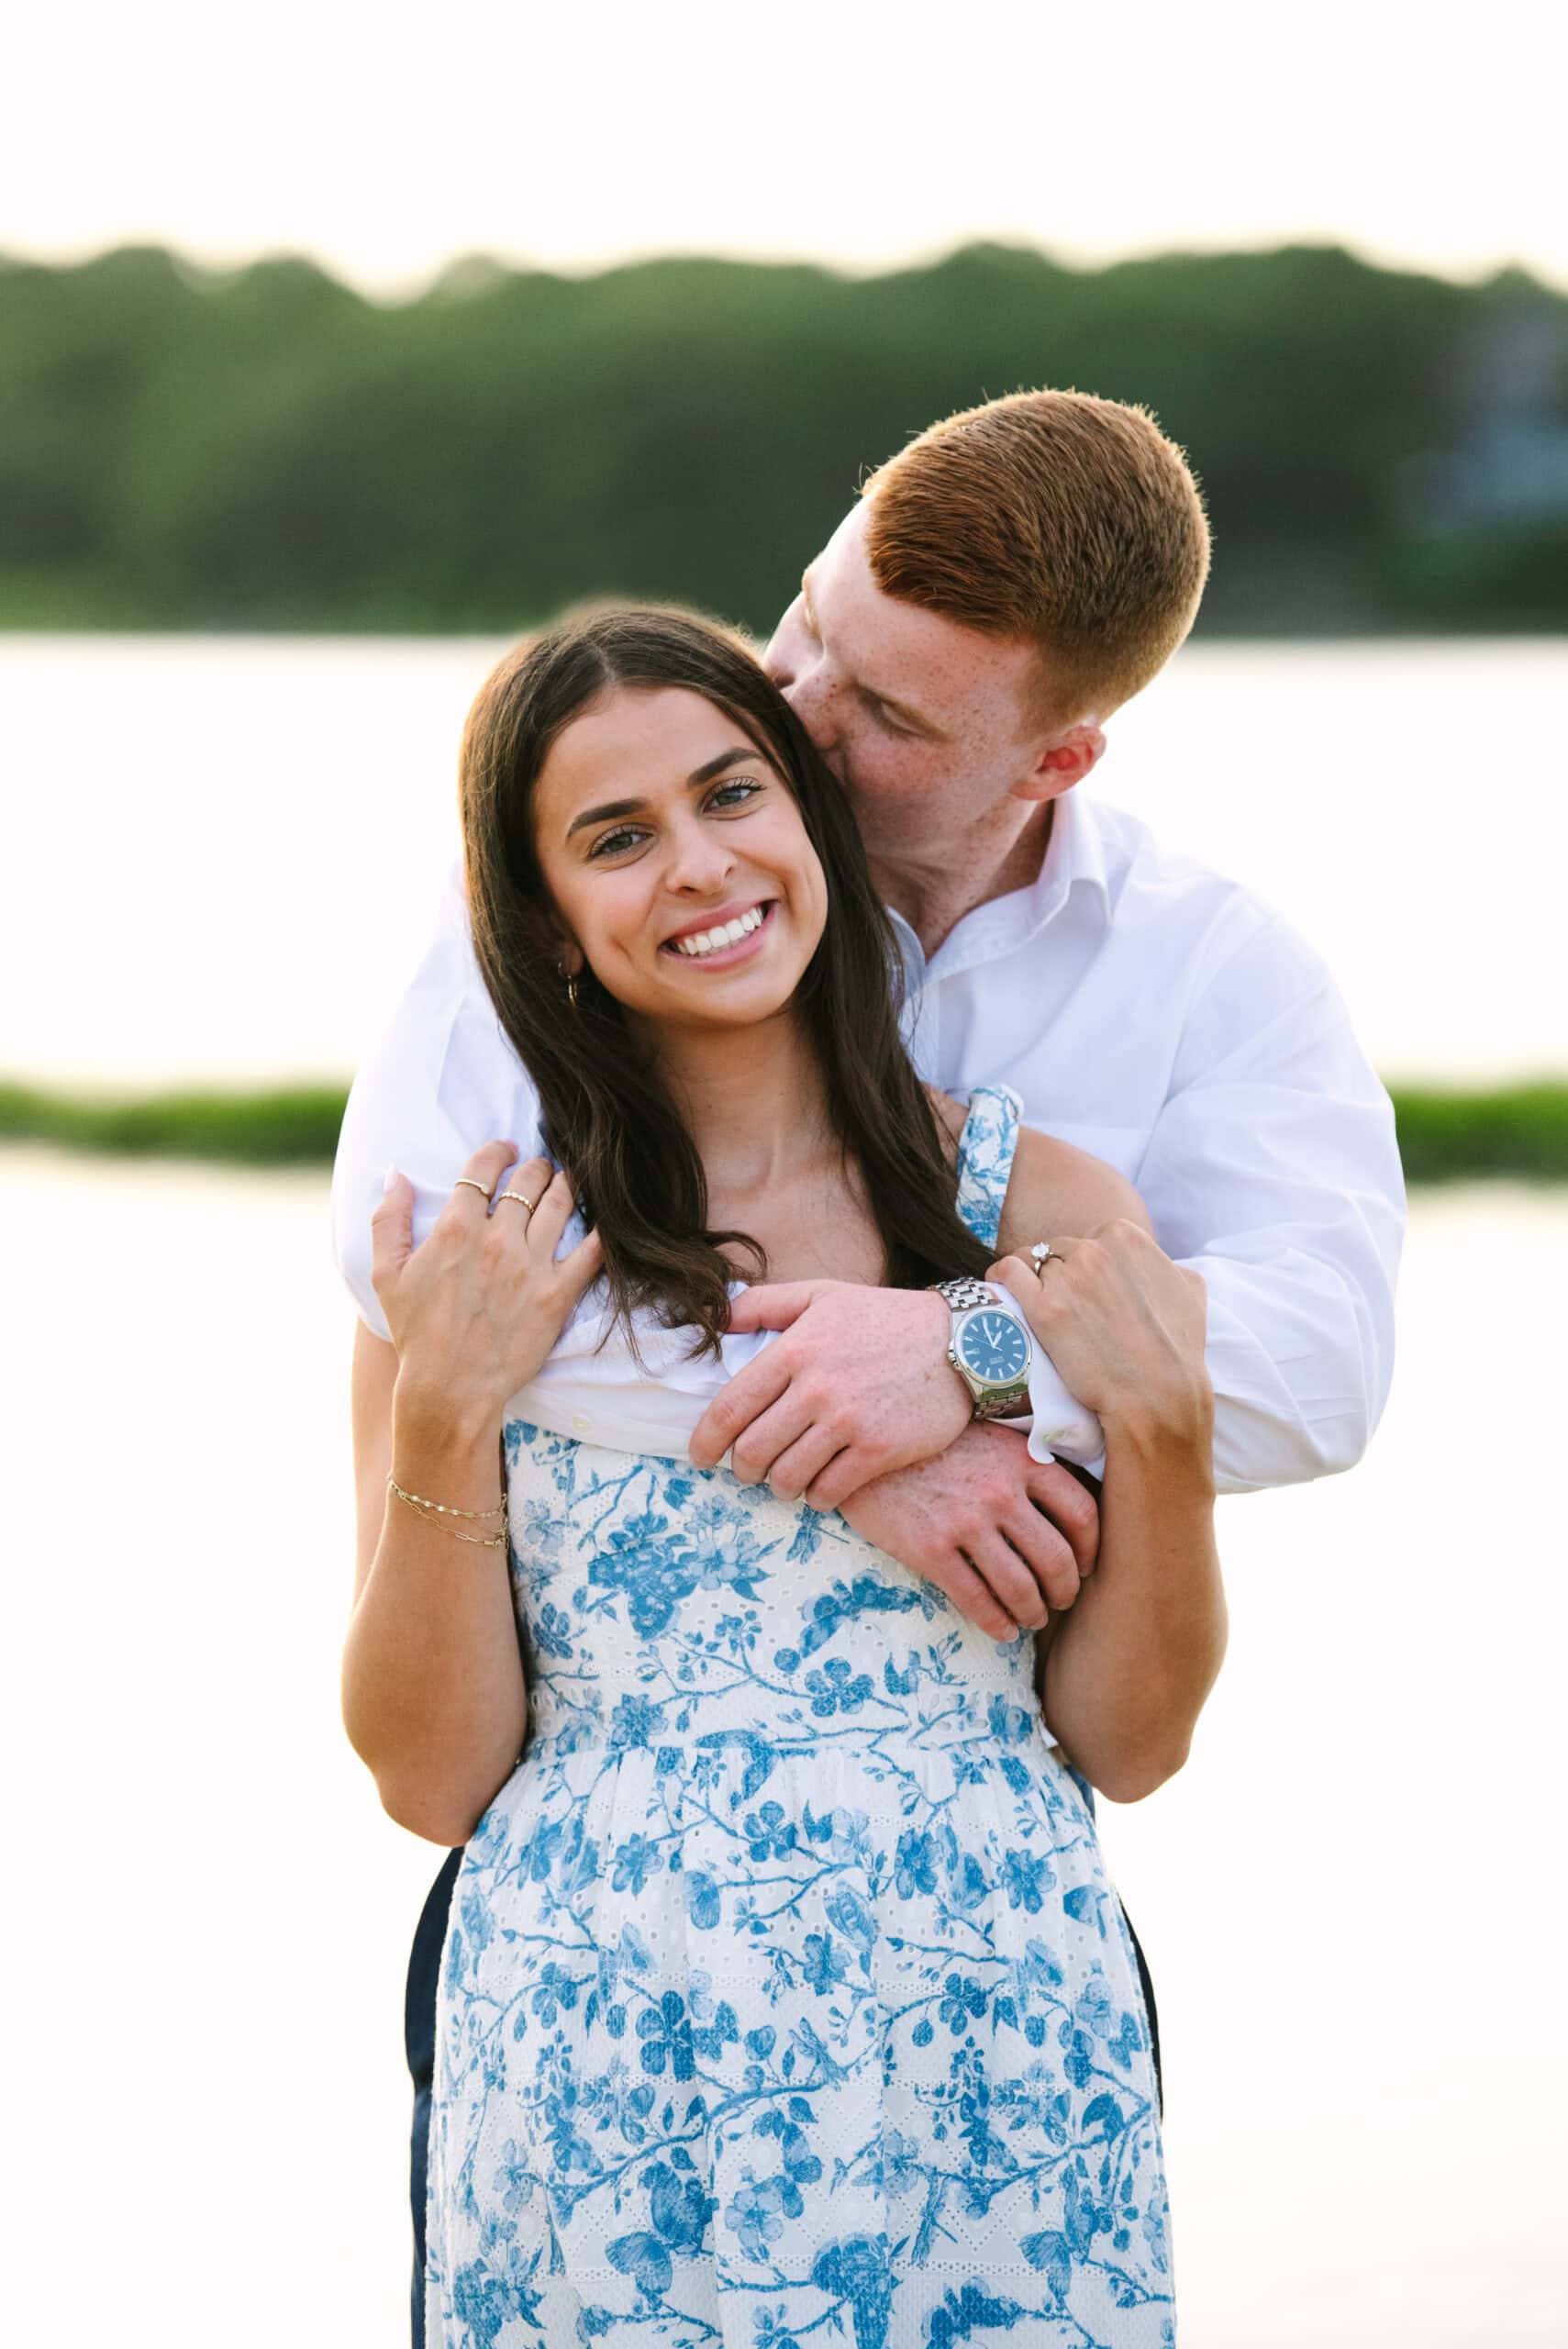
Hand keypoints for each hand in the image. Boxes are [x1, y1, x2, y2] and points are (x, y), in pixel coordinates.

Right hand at [371, 1140, 603, 1428]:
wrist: (450, 1388)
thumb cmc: (415, 1334)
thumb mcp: (386, 1275)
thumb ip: (388, 1220)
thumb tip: (396, 1176)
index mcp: (456, 1229)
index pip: (482, 1170)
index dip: (496, 1151)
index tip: (505, 1148)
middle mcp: (497, 1240)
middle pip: (528, 1181)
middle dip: (536, 1165)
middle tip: (541, 1166)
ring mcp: (531, 1266)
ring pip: (560, 1205)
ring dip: (567, 1185)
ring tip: (569, 1181)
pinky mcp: (558, 1295)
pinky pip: (592, 1251)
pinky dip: (602, 1229)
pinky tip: (605, 1219)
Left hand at [689, 1280, 969, 1506]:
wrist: (963, 1343)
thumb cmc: (886, 1320)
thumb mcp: (823, 1295)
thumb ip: (765, 1303)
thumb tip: (717, 1316)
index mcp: (793, 1350)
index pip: (728, 1409)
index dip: (705, 1442)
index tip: (701, 1457)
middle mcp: (815, 1388)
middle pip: (752, 1451)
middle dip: (742, 1468)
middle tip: (748, 1469)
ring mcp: (847, 1421)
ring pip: (786, 1478)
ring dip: (779, 1486)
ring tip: (785, 1478)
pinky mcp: (878, 1450)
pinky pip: (827, 1492)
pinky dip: (816, 1497)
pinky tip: (820, 1487)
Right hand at [838, 1423, 1098, 1638]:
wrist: (864, 1447)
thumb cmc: (931, 1444)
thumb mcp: (986, 1436)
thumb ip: (1026, 1463)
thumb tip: (1067, 1506)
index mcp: (1022, 1459)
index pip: (1081, 1513)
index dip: (1091, 1549)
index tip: (1086, 1565)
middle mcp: (1000, 1491)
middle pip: (1057, 1559)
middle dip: (1065, 1591)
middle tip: (1061, 1600)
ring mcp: (965, 1522)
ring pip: (1020, 1587)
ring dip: (1033, 1613)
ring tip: (1030, 1618)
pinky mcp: (930, 1549)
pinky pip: (977, 1601)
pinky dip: (996, 1624)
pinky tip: (1001, 1629)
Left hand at [989, 1223, 1209, 1438]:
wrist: (1158, 1397)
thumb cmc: (1177, 1350)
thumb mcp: (1190, 1291)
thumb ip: (1167, 1265)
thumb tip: (1161, 1263)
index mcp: (1127, 1236)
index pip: (1090, 1238)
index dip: (1086, 1265)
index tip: (1087, 1290)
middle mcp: (1095, 1250)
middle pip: (1060, 1250)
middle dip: (1061, 1275)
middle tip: (1067, 1308)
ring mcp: (1067, 1278)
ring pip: (1033, 1264)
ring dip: (1034, 1283)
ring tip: (1038, 1308)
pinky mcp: (1043, 1308)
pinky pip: (1007, 1273)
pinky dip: (1001, 1278)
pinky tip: (1000, 1287)